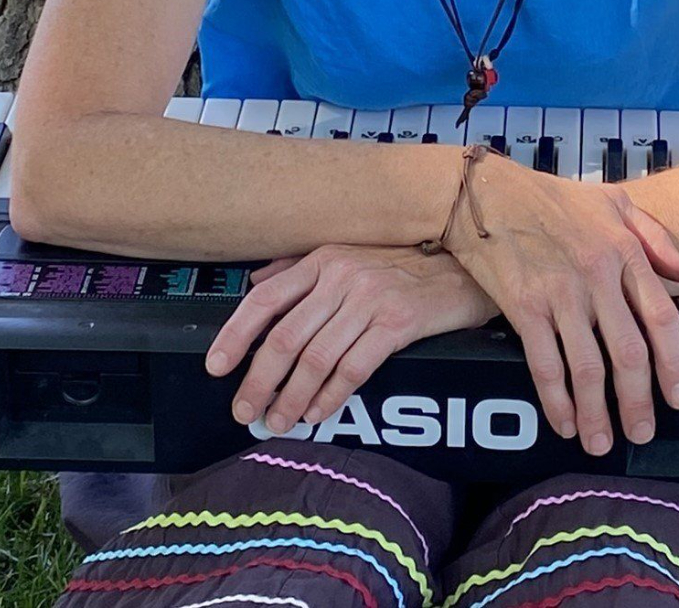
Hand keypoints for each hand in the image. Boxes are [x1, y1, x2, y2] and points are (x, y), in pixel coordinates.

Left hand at [203, 244, 497, 432]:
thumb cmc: (402, 267)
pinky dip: (331, 397)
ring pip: (316, 358)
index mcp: (323, 260)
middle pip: (285, 336)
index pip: (266, 298)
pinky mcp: (398, 324)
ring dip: (292, 398)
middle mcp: (342, 276)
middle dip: (259, 381)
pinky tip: (318, 413)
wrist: (462, 270)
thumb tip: (256, 282)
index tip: (215, 367)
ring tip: (279, 422)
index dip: (236, 334)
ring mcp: (371, 300)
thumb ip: (300, 270)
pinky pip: (354, 368)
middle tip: (246, 412)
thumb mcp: (348, 257)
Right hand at [443, 151, 678, 455]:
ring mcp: (559, 292)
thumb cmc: (550, 197)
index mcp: (623, 250)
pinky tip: (564, 421)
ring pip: (588, 367)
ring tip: (601, 442)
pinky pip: (545, 363)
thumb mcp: (612, 201)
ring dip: (597, 413)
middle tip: (641, 432)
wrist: (485, 193)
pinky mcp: (524, 305)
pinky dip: (557, 400)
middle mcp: (596, 274)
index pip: (662, 318)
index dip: (675, 364)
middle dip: (638, 402)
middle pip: (628, 352)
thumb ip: (655, 236)